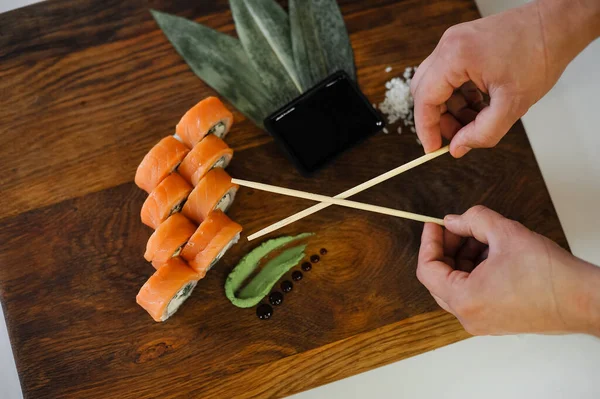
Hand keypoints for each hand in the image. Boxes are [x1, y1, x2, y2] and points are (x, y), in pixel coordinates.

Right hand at [410, 0, 598, 156]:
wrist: (557, 26)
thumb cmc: (539, 54)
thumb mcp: (512, 105)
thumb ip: (482, 133)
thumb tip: (458, 148)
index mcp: (455, 56)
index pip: (425, 99)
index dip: (426, 128)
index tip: (433, 148)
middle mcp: (449, 45)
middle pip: (424, 91)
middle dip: (439, 118)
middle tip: (457, 136)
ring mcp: (454, 43)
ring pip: (437, 85)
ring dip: (452, 108)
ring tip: (476, 120)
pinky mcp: (463, 45)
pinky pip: (449, 76)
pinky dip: (459, 95)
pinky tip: (480, 105)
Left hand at [417, 205, 599, 335]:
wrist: (584, 300)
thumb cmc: (550, 276)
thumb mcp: (505, 233)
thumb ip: (472, 220)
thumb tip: (453, 221)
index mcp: (464, 299)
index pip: (427, 269)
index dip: (429, 242)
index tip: (433, 224)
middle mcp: (469, 317)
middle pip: (439, 279)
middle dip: (446, 249)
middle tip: (458, 228)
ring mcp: (483, 321)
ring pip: (457, 285)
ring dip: (462, 258)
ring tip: (481, 237)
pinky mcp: (496, 320)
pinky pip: (473, 293)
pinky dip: (475, 271)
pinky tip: (491, 252)